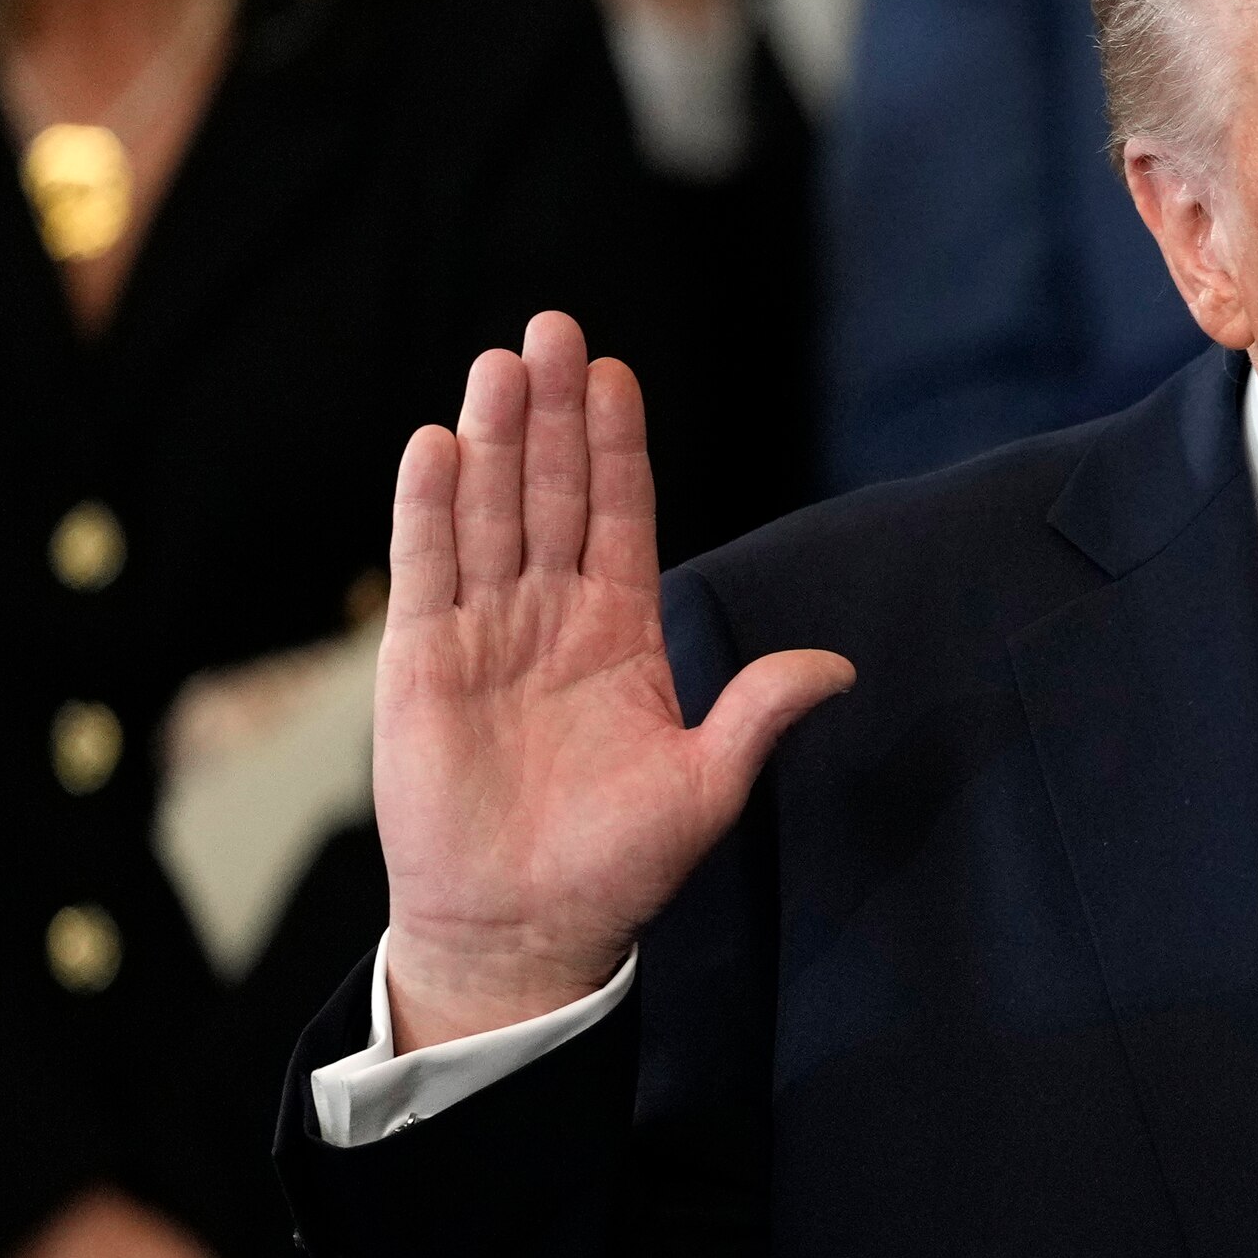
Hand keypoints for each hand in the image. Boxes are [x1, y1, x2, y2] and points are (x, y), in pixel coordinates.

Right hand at [374, 312, 854, 1048]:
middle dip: (551, 413)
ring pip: (488, 516)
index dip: (615, 445)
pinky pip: (426, 572)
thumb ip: (757, 713)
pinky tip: (435, 445)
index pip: (620, 515)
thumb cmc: (617, 865)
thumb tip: (836, 667)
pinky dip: (429, 510)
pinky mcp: (421, 665)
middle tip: (553, 328)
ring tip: (499, 362)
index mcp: (621, 634)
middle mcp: (549, 617)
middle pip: (550, 494)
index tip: (615, 373)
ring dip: (491, 440)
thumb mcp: (706, 785)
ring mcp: (482, 634)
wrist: (526, 930)